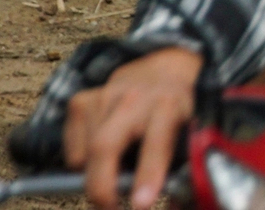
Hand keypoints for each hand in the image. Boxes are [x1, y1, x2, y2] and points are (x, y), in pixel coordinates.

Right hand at [61, 47, 202, 209]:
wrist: (163, 68)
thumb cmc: (178, 110)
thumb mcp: (192, 130)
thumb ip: (184, 164)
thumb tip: (176, 202)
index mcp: (169, 105)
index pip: (157, 142)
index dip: (148, 175)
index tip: (141, 205)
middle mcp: (134, 98)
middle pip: (103, 147)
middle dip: (101, 188)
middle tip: (110, 209)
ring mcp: (103, 97)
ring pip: (84, 156)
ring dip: (95, 177)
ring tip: (115, 174)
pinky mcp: (81, 101)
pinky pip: (72, 150)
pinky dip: (83, 163)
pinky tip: (103, 153)